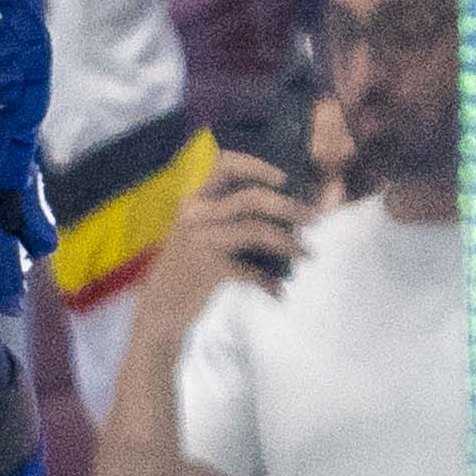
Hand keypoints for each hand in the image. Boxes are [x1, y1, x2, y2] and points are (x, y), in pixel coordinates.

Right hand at [142, 149, 306, 333]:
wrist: (160, 310)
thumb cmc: (189, 269)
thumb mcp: (201, 234)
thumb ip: (233, 216)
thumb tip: (289, 209)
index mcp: (196, 200)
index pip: (226, 165)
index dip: (259, 167)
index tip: (285, 178)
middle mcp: (196, 216)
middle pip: (252, 198)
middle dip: (290, 207)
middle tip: (315, 218)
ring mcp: (201, 242)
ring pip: (257, 231)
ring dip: (290, 242)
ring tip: (307, 253)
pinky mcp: (208, 270)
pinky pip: (251, 271)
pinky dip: (269, 282)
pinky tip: (278, 291)